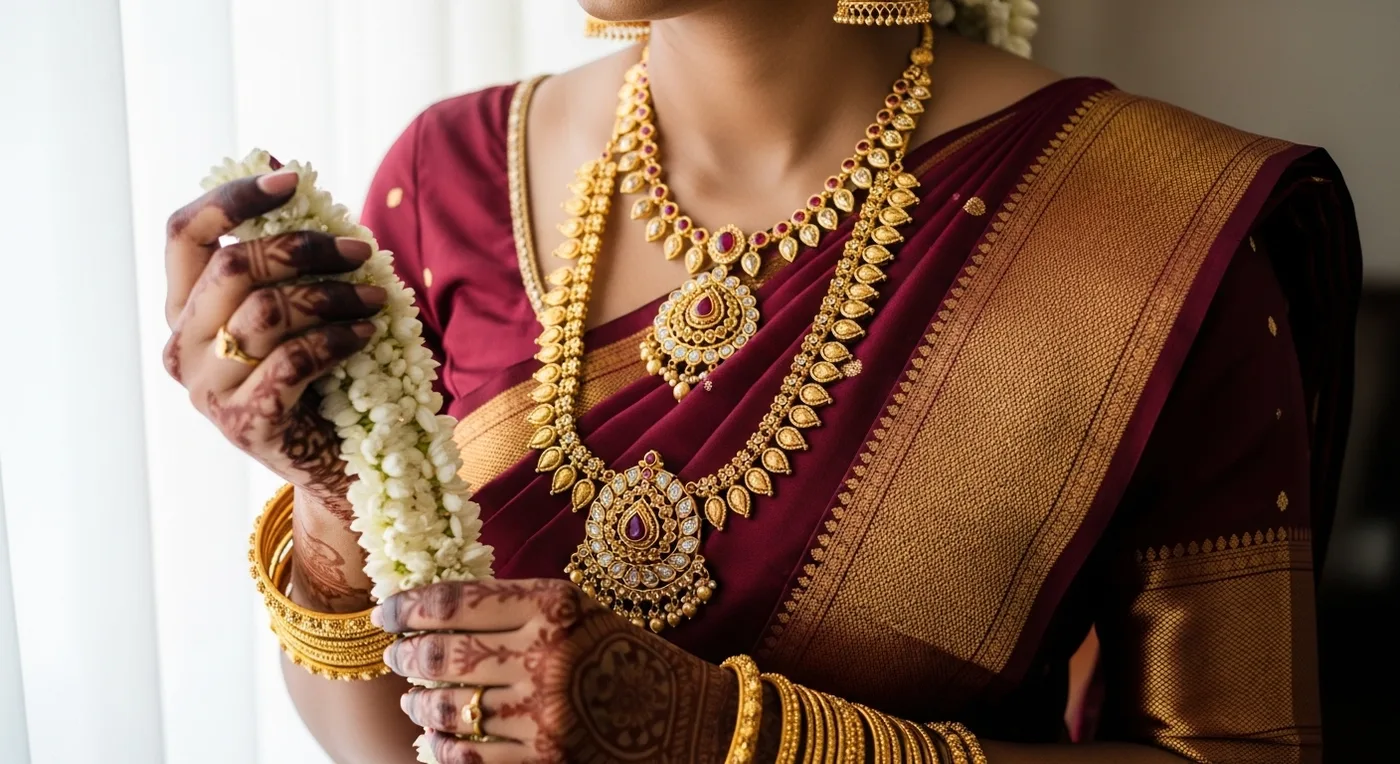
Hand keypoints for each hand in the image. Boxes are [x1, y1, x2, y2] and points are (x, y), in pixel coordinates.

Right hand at [161, 171, 385, 506]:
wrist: (336, 467)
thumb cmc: (319, 378)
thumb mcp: (298, 309)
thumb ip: (285, 253)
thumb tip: (280, 164)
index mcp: (187, 309)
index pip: (185, 234)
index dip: (234, 198)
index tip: (293, 181)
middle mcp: (184, 346)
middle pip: (233, 267)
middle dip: (304, 247)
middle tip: (362, 250)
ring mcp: (208, 389)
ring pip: (266, 313)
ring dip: (332, 294)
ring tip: (377, 296)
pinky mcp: (244, 422)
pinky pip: (293, 361)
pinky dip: (337, 338)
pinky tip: (367, 332)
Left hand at [376, 579, 736, 763]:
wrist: (694, 722)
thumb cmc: (633, 661)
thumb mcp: (584, 615)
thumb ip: (520, 609)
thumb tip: (438, 610)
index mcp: (556, 606)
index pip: (456, 601)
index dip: (408, 608)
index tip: (386, 612)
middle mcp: (548, 656)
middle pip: (442, 656)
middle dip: (405, 657)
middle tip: (395, 655)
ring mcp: (544, 715)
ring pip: (447, 710)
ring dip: (420, 704)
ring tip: (416, 698)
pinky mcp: (546, 761)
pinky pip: (467, 756)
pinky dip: (441, 746)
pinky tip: (437, 738)